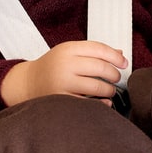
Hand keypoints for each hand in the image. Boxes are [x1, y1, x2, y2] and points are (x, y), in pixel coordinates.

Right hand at [0, 41, 125, 105]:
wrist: (27, 83)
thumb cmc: (51, 67)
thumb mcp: (68, 53)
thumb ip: (92, 52)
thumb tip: (120, 53)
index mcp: (67, 49)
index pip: (99, 49)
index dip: (116, 56)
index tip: (124, 63)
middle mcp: (65, 64)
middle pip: (101, 67)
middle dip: (114, 74)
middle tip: (116, 78)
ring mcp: (62, 83)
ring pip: (98, 86)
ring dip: (110, 90)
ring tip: (110, 90)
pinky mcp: (61, 100)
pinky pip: (88, 103)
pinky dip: (101, 104)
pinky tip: (104, 102)